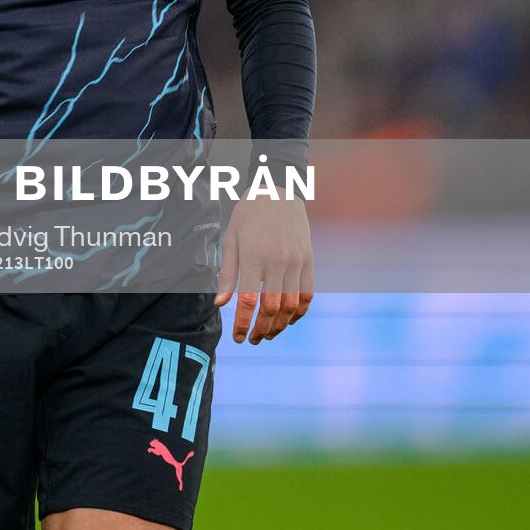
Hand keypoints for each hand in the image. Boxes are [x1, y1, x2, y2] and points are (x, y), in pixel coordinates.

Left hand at [214, 195, 313, 343]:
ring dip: (280, 325)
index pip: (248, 300)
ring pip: (291, 305)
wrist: (278, 190)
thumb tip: (220, 303)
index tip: (236, 337)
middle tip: (251, 340)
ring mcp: (297, 261)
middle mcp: (277, 261)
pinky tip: (289, 320)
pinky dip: (300, 311)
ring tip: (268, 335)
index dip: (242, 322)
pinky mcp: (309, 260)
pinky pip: (308, 293)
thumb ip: (227, 273)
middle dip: (261, 329)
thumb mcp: (231, 239)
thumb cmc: (248, 214)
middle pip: (272, 307)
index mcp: (254, 255)